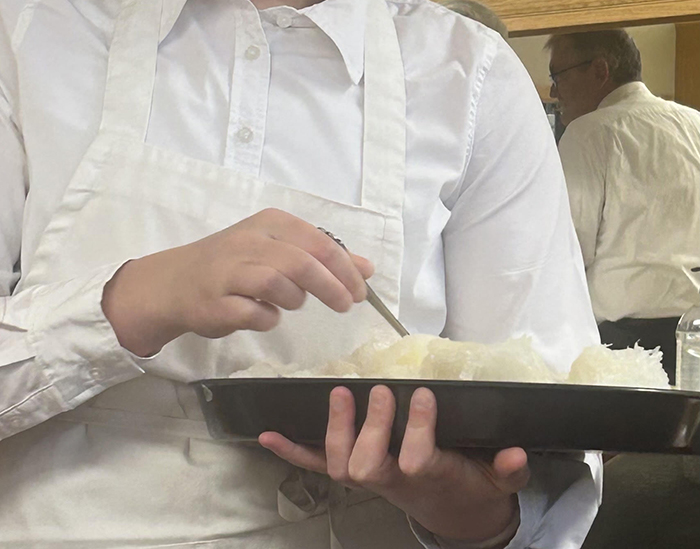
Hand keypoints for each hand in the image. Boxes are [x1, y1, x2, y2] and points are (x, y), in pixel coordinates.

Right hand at [102, 209, 373, 355]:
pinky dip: (267, 318)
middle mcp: (249, 241)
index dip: (345, 266)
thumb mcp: (279, 249)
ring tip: (293, 304)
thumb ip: (322, 256)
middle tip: (345, 305)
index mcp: (270, 222)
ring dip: (294, 299)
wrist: (175, 282)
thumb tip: (366, 269)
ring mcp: (229, 271)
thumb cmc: (234, 264)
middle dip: (331, 286)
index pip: (318, 240)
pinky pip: (253, 313)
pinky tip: (266, 316)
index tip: (361, 290)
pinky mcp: (215, 302)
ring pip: (277, 283)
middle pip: (302, 262)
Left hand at [259, 385, 528, 543]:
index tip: (424, 393)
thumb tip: (517, 453)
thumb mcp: (499, 481)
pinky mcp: (353, 471)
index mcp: (431, 474)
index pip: (418, 458)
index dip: (418, 429)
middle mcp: (393, 478)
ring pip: (339, 465)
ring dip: (334, 430)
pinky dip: (291, 450)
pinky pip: (316, 464)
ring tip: (339, 392)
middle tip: (381, 391)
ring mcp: (370, 476)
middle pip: (368, 465)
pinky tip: (267, 435)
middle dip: (371, 429)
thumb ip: (508, 469)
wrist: (450, 511)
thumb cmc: (472, 484)